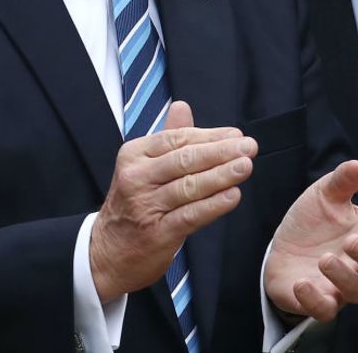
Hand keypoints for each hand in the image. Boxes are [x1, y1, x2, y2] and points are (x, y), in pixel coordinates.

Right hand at [89, 101, 256, 301]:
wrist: (108, 253)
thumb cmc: (133, 203)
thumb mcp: (143, 166)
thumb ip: (167, 137)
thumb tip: (182, 105)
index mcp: (134, 155)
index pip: (177, 139)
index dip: (210, 136)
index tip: (237, 134)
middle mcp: (136, 178)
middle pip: (185, 160)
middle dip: (221, 152)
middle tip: (249, 146)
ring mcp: (145, 206)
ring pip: (189, 186)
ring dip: (222, 175)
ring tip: (246, 166)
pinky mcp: (156, 233)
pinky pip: (189, 215)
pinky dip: (213, 205)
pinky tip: (232, 196)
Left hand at [264, 160, 357, 321]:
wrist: (282, 246)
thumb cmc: (313, 220)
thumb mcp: (325, 194)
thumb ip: (342, 181)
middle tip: (350, 241)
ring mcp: (342, 285)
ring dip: (345, 277)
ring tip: (325, 260)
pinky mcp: (320, 301)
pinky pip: (326, 311)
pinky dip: (316, 300)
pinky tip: (302, 284)